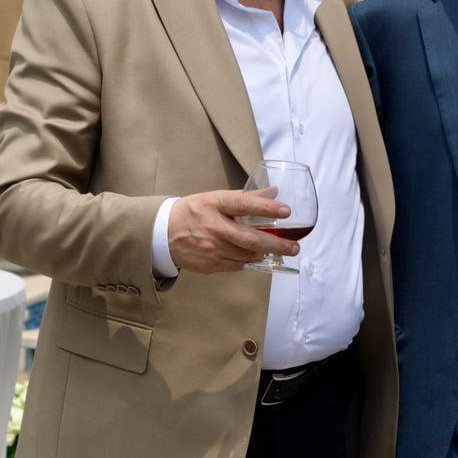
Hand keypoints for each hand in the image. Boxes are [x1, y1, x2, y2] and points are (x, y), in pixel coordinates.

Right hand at [167, 190, 297, 273]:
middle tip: (294, 246)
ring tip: (280, 250)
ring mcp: (210, 248)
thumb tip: (274, 192)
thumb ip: (246, 197)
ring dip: (265, 253)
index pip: (242, 204)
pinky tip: (259, 256)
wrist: (163, 233)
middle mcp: (213, 226)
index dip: (265, 208)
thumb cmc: (194, 212)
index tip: (286, 211)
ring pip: (246, 255)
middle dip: (275, 244)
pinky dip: (250, 261)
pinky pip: (237, 265)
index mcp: (214, 204)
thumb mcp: (216, 198)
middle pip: (249, 238)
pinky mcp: (209, 265)